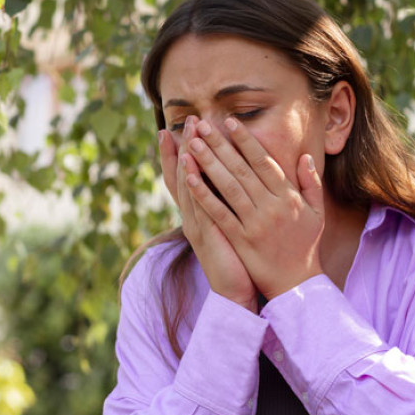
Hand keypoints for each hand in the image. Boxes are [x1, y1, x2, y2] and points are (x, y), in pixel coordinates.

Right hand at [159, 117, 257, 311]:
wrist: (235, 292)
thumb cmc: (237, 259)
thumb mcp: (231, 225)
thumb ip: (230, 203)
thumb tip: (235, 178)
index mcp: (200, 212)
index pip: (187, 177)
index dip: (180, 154)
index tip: (177, 129)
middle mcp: (193, 215)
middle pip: (183, 176)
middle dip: (184, 147)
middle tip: (186, 121)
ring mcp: (197, 224)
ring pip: (188, 187)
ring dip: (186, 160)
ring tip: (187, 135)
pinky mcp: (206, 235)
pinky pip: (198, 206)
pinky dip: (192, 186)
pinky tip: (190, 168)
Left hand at [181, 118, 323, 299]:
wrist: (296, 284)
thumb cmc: (305, 245)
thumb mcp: (316, 212)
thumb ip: (310, 183)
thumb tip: (304, 156)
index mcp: (287, 197)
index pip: (263, 162)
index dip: (245, 140)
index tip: (230, 122)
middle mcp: (271, 207)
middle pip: (242, 170)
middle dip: (220, 145)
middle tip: (202, 125)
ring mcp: (254, 224)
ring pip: (228, 187)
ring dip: (208, 164)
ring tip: (192, 144)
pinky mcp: (240, 239)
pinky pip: (219, 213)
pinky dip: (203, 195)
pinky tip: (189, 178)